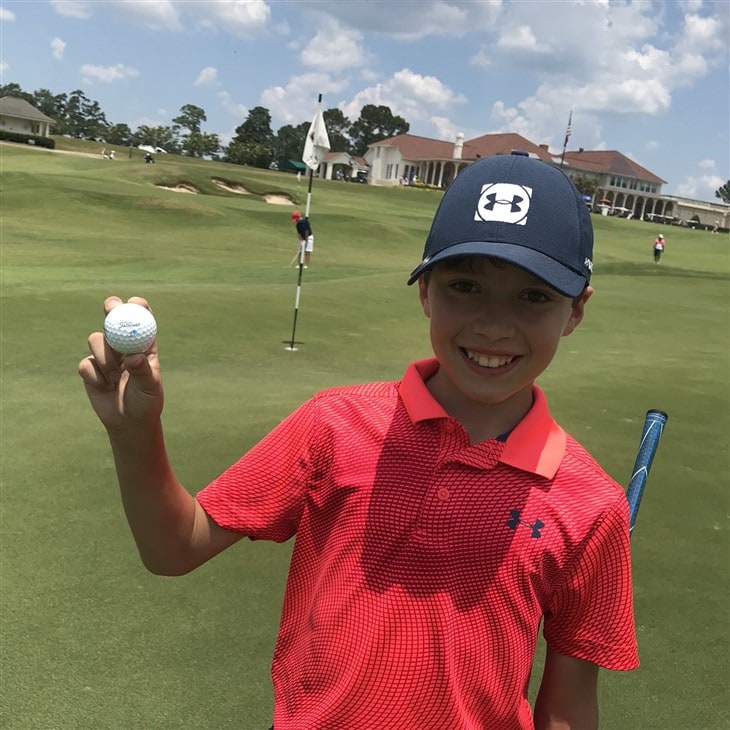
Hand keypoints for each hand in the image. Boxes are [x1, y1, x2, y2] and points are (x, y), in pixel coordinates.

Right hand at [78, 296, 162, 430]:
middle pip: (114, 319)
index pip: (142, 320)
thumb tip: (133, 357)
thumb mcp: (149, 387)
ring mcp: (105, 355)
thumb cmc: (146, 402)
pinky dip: (94, 376)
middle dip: (111, 309)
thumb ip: (143, 371)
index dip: (138, 308)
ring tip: (115, 378)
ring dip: (104, 358)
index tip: (134, 303)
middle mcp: (123, 346)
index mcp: (144, 346)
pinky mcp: (90, 367)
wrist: (129, 422)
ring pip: (96, 340)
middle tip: (110, 307)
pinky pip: (86, 363)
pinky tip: (104, 387)